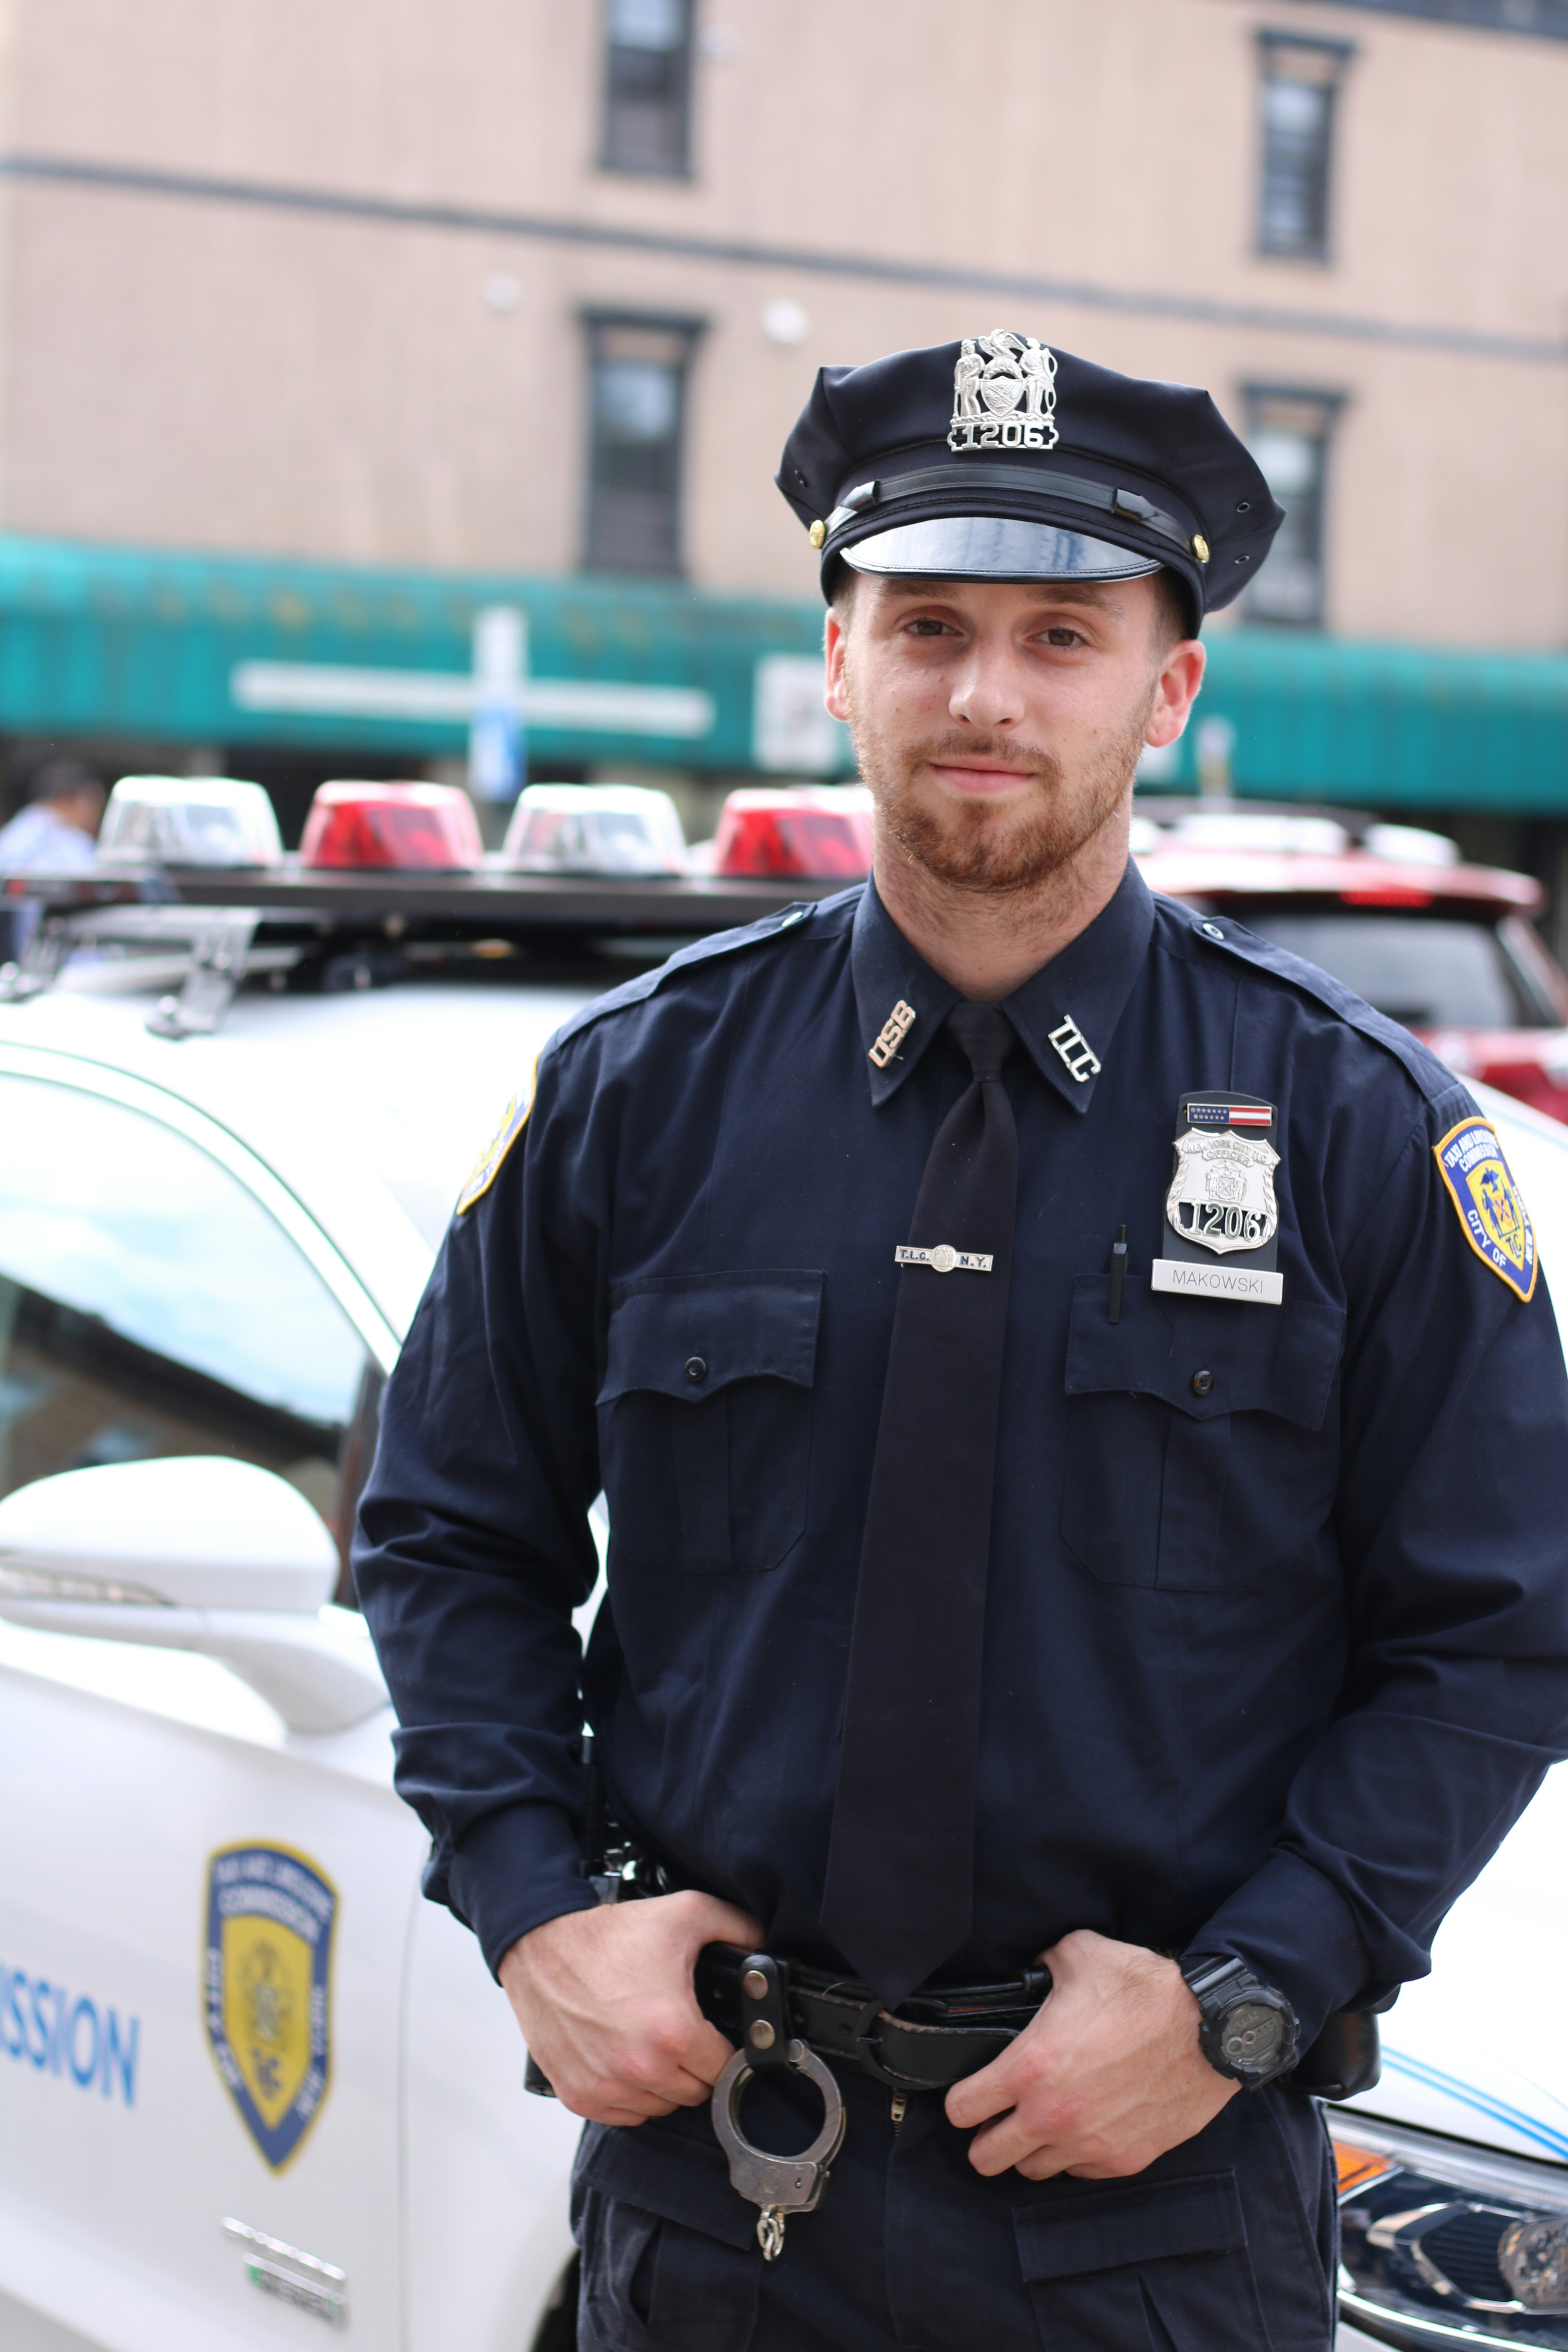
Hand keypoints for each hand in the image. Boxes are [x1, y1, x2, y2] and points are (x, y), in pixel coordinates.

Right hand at [499, 1891, 763, 2126]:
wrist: (542, 1947)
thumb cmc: (606, 1937)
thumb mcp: (684, 1914)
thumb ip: (737, 1928)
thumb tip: (764, 1950)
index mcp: (674, 2034)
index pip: (725, 2069)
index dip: (725, 2051)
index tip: (715, 2037)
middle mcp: (641, 2070)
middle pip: (695, 2092)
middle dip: (695, 2066)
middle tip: (681, 2032)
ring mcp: (607, 2088)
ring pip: (661, 2107)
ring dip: (663, 2083)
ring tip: (652, 2043)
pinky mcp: (580, 2095)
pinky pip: (625, 2115)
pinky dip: (631, 2095)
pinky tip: (627, 2060)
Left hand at [944, 1928, 1237, 2179]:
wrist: (1211, 2028)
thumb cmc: (1146, 1990)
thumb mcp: (1079, 1955)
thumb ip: (1041, 1965)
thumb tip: (1030, 1970)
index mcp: (1030, 2067)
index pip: (962, 2109)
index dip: (960, 2098)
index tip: (970, 2091)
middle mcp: (1052, 2116)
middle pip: (986, 2158)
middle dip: (985, 2137)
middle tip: (998, 2117)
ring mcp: (1089, 2144)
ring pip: (1032, 2171)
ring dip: (1030, 2149)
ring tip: (1040, 2123)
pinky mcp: (1123, 2159)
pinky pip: (1079, 2171)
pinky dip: (1073, 2155)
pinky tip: (1081, 2127)